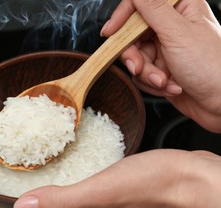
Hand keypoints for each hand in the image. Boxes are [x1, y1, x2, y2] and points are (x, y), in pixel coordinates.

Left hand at [0, 149, 220, 207]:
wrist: (194, 178)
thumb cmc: (156, 184)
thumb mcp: (101, 190)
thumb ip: (61, 201)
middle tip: (10, 202)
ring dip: (49, 206)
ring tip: (31, 195)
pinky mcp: (119, 205)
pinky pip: (84, 204)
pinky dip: (69, 197)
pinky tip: (66, 187)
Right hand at [100, 0, 220, 132]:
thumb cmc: (213, 67)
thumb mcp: (178, 33)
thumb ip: (152, 10)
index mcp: (180, 8)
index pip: (140, 4)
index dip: (122, 17)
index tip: (110, 32)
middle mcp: (171, 27)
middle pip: (133, 34)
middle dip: (135, 55)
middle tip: (140, 67)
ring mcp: (166, 49)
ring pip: (136, 56)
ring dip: (147, 73)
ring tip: (164, 81)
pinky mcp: (162, 69)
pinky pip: (142, 73)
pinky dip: (152, 83)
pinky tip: (171, 86)